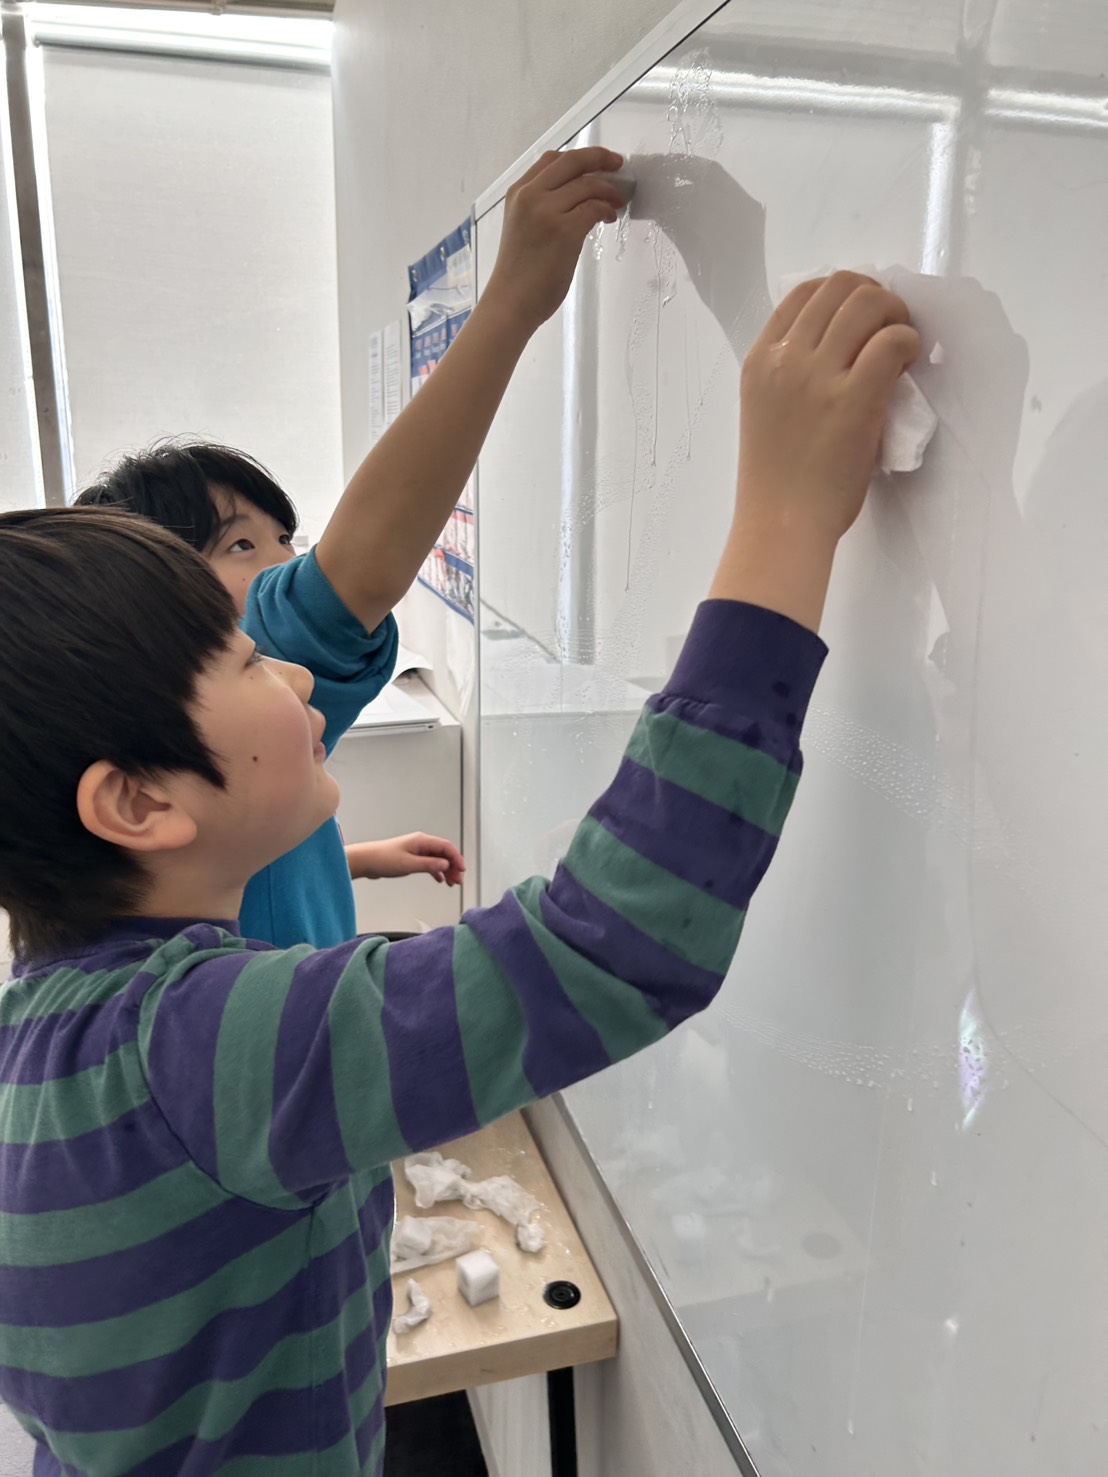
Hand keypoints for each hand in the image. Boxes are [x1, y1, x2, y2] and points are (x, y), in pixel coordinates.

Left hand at [346, 835, 465, 885]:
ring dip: (446, 870)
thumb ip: (429, 865)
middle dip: (453, 866)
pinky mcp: (412, 858)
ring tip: (452, 882)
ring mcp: (417, 850)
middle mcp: (421, 844)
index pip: (446, 847)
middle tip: (458, 880)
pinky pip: (430, 863)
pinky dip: (436, 871)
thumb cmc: (383, 858)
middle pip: (444, 853)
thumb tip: (445, 865)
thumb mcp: (408, 864)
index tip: (462, 870)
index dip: (457, 858)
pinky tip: (439, 879)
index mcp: (422, 841)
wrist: (366, 861)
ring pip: (438, 859)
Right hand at [483, 146, 626, 331]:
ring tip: (616, 201)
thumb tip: (578, 196)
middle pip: (572, 161)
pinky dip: (606, 209)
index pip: (552, 159)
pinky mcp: (564, 231)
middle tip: (617, 163)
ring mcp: (546, 211)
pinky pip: (594, 208)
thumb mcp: (521, 227)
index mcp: (517, 193)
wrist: (511, 303)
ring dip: (608, 190)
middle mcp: (530, 196)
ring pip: (587, 184)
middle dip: (600, 157)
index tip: (597, 160)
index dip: (579, 156)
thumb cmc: (518, 276)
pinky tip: (608, 217)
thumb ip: (541, 206)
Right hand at [736, 272, 920, 543]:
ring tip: (901, 348)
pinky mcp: (854, 398)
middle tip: (887, 331)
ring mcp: (818, 376)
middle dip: (874, 298)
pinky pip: (892, 341)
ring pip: (868, 303)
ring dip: (895, 316)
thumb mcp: (766, 411)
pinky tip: (907, 367)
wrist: (781, 525)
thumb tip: (840, 349)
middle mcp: (786, 358)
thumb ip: (790, 376)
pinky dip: (908, 343)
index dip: (843, 295)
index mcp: (760, 360)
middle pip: (841, 286)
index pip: (805, 293)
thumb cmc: (775, 481)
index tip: (861, 323)